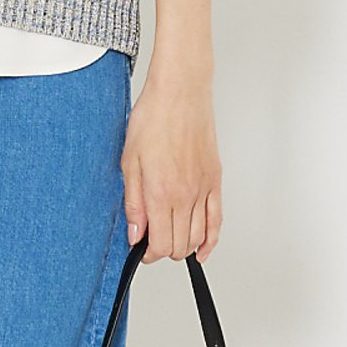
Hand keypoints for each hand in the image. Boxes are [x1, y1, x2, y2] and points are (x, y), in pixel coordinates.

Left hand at [121, 73, 222, 265]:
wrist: (181, 93)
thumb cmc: (154, 118)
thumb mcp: (129, 160)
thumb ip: (133, 202)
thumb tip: (135, 233)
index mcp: (160, 192)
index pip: (160, 244)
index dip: (149, 254)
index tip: (141, 249)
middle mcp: (185, 195)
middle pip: (179, 245)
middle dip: (163, 250)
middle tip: (150, 241)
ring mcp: (203, 190)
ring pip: (198, 237)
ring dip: (184, 247)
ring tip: (170, 239)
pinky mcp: (215, 181)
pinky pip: (217, 221)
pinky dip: (210, 240)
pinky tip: (202, 249)